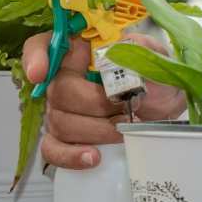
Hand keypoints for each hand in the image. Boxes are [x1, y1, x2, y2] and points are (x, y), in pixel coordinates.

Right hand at [21, 32, 186, 169]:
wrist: (166, 111)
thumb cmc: (154, 79)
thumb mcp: (155, 56)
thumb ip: (140, 47)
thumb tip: (123, 48)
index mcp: (80, 50)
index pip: (43, 45)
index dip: (35, 57)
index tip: (40, 74)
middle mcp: (64, 79)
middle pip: (57, 91)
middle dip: (94, 103)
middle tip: (124, 107)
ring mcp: (61, 110)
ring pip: (59, 122)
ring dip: (95, 130)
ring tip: (122, 130)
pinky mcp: (66, 139)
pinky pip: (53, 150)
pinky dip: (71, 156)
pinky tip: (93, 157)